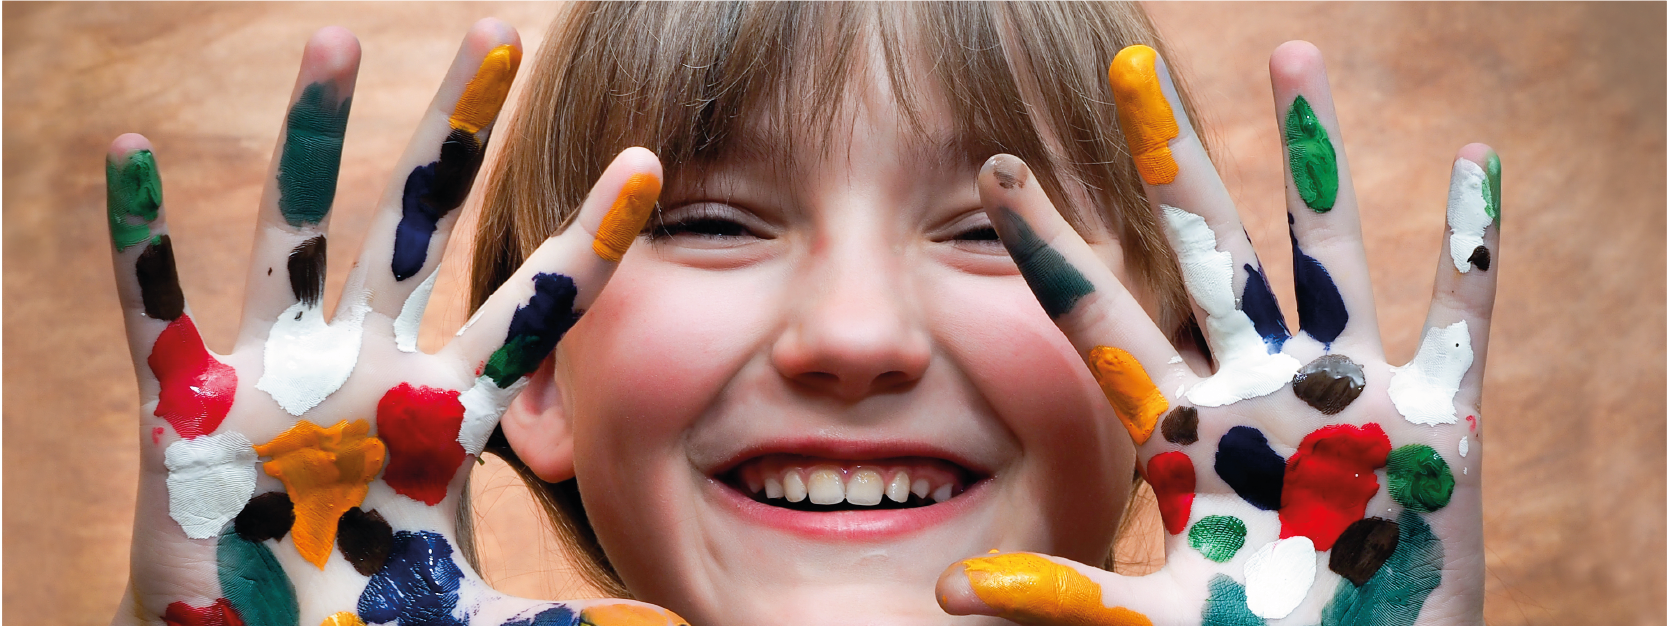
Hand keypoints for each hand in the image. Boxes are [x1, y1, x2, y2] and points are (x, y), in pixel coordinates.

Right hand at [106, 22, 681, 625]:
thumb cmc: (361, 624)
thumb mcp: (462, 620)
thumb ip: (547, 624)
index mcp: (444, 406)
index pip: (533, 303)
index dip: (589, 237)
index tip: (651, 158)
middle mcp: (369, 364)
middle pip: (424, 226)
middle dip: (457, 135)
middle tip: (498, 31)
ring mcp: (279, 373)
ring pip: (301, 235)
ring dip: (313, 142)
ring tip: (334, 37)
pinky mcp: (188, 405)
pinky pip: (160, 311)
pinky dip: (141, 242)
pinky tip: (128, 154)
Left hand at [936, 42, 1491, 625]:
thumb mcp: (1155, 623)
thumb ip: (1065, 598)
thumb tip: (951, 594)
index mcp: (1177, 423)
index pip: (1099, 314)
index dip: (1050, 244)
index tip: (996, 166)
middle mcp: (1252, 384)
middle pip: (1203, 251)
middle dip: (1171, 163)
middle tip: (1130, 69)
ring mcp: (1342, 391)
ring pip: (1323, 252)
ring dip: (1312, 157)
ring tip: (1292, 53)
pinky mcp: (1434, 421)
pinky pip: (1458, 316)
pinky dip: (1470, 244)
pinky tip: (1476, 161)